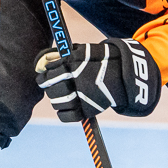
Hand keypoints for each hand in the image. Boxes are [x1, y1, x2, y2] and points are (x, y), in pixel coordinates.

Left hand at [34, 38, 161, 121]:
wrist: (125, 74)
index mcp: (73, 65)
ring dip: (56, 99)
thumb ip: (64, 55)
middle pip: (51, 89)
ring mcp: (82, 96)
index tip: (45, 75)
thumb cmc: (102, 60)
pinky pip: (66, 116)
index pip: (49, 72)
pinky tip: (66, 107)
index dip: (44, 74)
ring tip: (62, 96)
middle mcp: (76, 81)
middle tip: (52, 86)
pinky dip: (63, 113)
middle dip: (49, 88)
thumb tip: (42, 62)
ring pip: (57, 102)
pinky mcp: (88, 110)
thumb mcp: (84, 51)